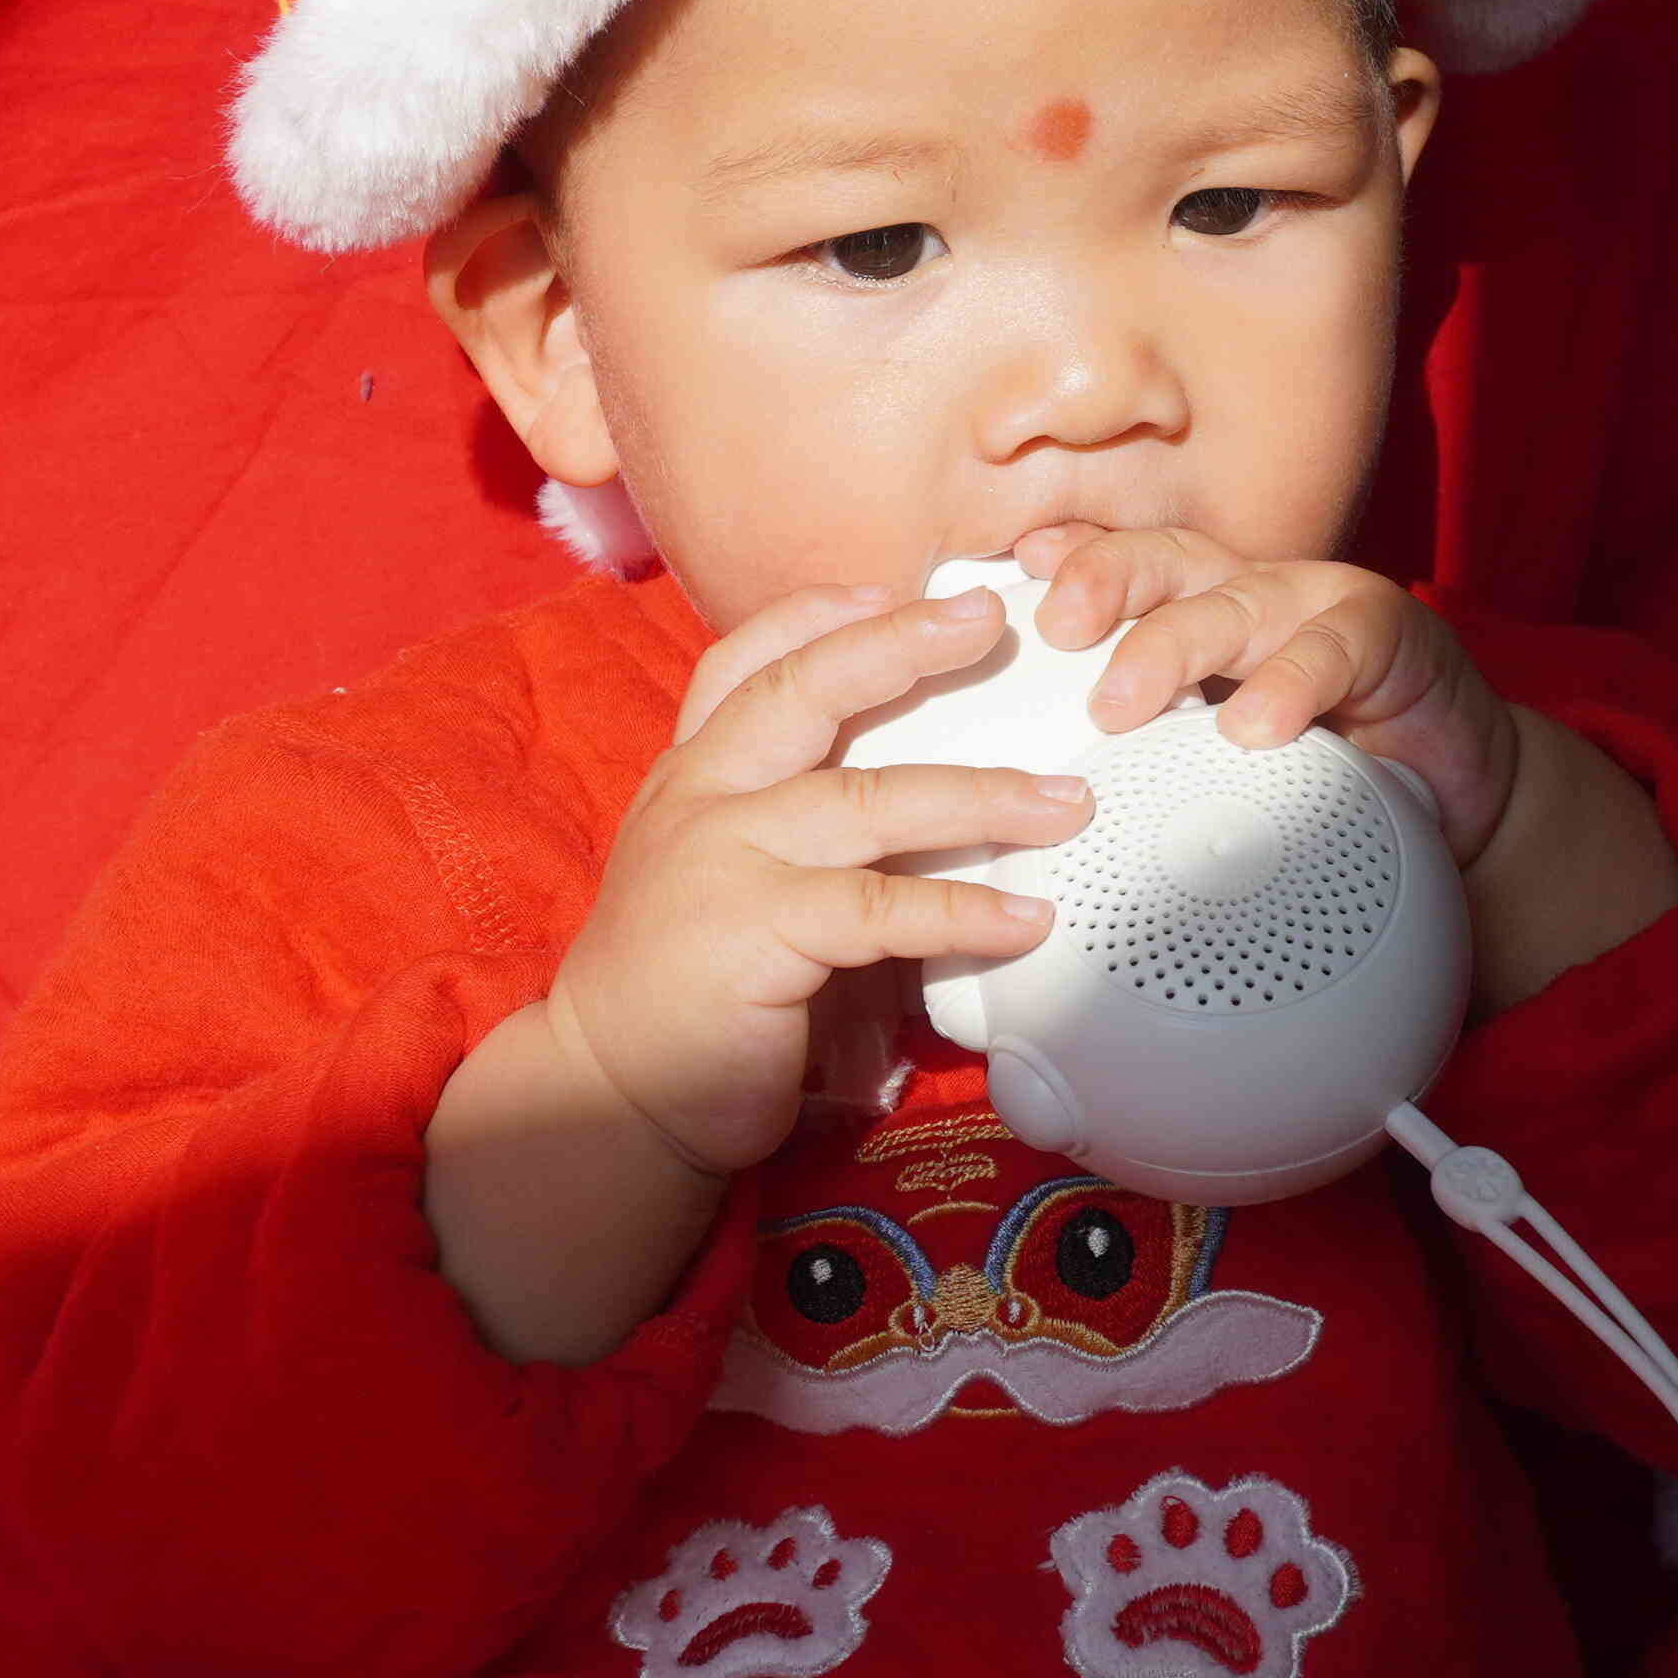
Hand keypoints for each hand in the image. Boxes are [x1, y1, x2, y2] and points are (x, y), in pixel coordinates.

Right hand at [427, 583, 1088, 1360]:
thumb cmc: (691, 991)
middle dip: (901, 644)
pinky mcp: (756, 932)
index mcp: (693, 776)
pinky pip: (881, 910)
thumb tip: (947, 810)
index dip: (820, 613)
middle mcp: (701, 798)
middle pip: (803, 689)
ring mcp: (723, 858)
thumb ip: (814, 838)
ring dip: (980, 795)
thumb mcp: (738, 883)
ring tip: (1065, 802)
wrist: (612, 1092)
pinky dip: (963, 910)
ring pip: (867, 799)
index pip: (745, 661)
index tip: (898, 585)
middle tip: (989, 619)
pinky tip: (1025, 918)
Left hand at [1010, 528, 1677, 1008]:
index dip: (1062, 562)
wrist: (1450, 800)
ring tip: (1120, 703)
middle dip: (1100, 581)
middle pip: (1160, 560)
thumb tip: (1021, 831)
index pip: (1114, 568)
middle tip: (1054, 629)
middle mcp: (1243, 593)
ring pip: (1233, 601)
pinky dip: (1290, 683)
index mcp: (1187, 611)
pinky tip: (1257, 724)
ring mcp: (1314, 605)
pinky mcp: (1388, 631)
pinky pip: (1334, 647)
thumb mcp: (1211, 770)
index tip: (1003, 576)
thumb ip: (1139, 768)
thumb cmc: (1313, 779)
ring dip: (1171, 645)